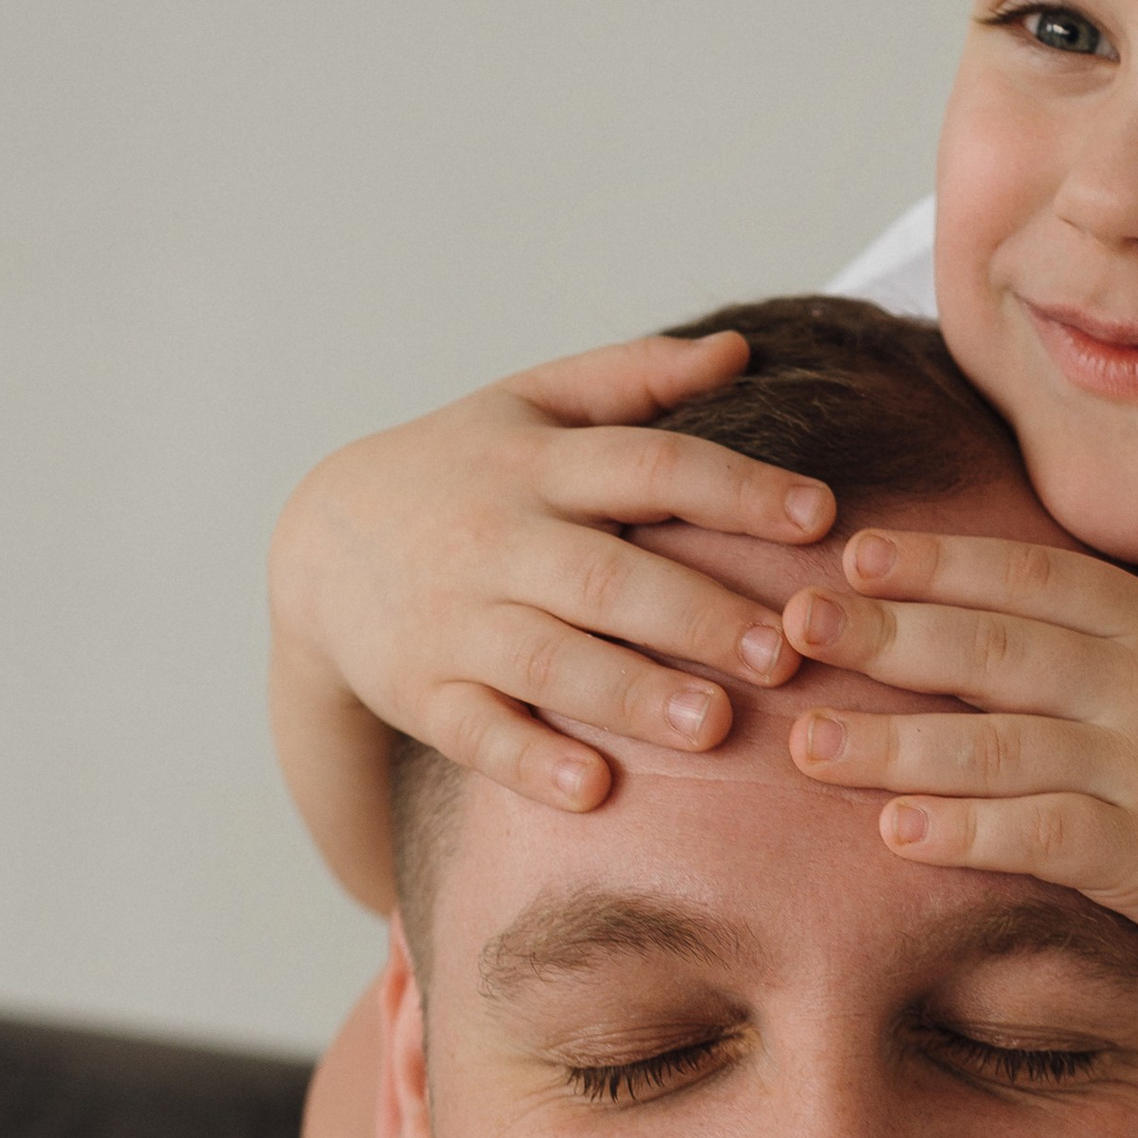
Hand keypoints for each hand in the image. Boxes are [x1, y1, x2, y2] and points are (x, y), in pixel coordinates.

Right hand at [270, 331, 838, 824]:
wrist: (318, 547)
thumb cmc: (459, 472)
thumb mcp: (529, 405)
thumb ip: (635, 380)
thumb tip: (743, 349)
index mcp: (537, 464)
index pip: (647, 465)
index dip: (735, 489)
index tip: (820, 516)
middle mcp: (497, 539)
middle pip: (604, 575)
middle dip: (695, 613)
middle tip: (783, 652)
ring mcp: (453, 621)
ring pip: (547, 660)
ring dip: (630, 693)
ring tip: (713, 725)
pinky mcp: (421, 693)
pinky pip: (475, 733)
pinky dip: (529, 762)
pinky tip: (592, 788)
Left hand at [778, 529, 1137, 984]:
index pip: (1037, 573)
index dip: (943, 559)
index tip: (852, 551)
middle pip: (1000, 646)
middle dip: (889, 633)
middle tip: (790, 621)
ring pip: (1003, 744)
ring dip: (897, 745)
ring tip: (806, 745)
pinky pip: (1042, 837)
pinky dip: (968, 833)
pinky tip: (894, 834)